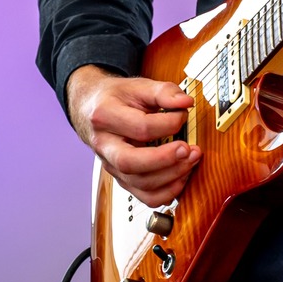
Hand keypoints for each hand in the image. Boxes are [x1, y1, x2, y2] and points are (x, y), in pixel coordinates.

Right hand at [67, 64, 198, 206]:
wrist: (91, 108)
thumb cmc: (116, 98)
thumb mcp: (138, 85)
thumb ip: (164, 91)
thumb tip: (186, 102)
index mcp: (105, 116)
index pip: (140, 127)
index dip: (169, 123)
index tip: (183, 115)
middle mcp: (104, 145)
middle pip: (130, 162)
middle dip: (164, 159)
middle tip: (188, 149)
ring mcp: (112, 165)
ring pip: (139, 183)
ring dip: (171, 175)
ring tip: (191, 159)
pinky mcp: (122, 178)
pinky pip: (145, 196)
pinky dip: (167, 191)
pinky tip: (181, 176)